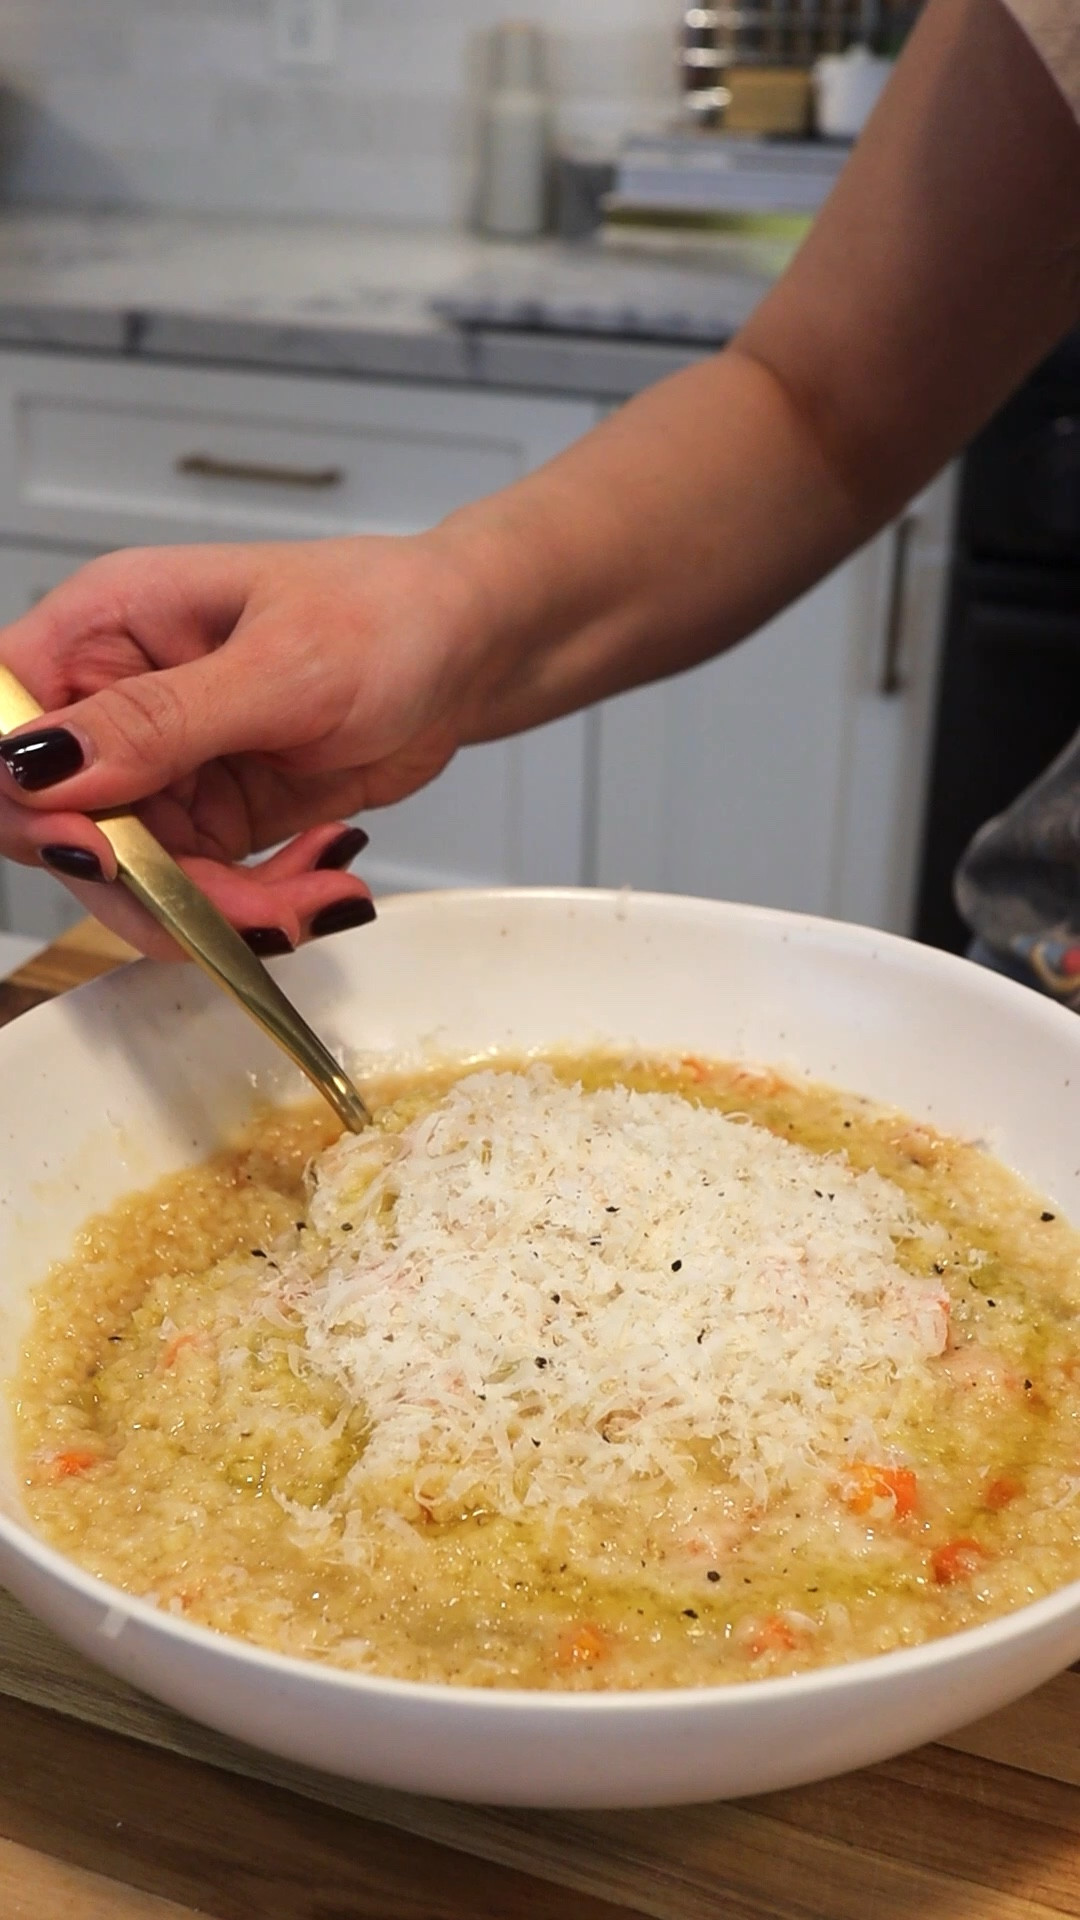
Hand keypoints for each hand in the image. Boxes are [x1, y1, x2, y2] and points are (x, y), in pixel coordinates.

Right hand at [0, 534, 489, 957]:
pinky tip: (326, 881)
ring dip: (225, 912)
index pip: (5, 722)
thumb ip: (160, 720)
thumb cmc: (386, 613)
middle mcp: (116, 700)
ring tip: (315, 902)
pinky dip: (260, 907)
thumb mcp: (279, 667)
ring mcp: (163, 766)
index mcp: (103, 628)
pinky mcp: (212, 816)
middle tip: (247, 912)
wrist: (468, 651)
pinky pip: (202, 890)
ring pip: (139, 878)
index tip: (97, 851)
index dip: (27, 800)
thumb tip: (40, 762)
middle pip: (63, 825)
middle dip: (151, 885)